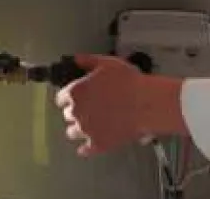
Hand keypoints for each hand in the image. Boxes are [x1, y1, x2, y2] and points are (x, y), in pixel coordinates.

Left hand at [54, 53, 187, 156]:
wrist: (148, 104)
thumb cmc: (131, 82)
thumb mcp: (108, 64)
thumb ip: (88, 61)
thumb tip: (77, 59)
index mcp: (76, 92)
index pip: (61, 98)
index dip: (69, 96)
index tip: (76, 97)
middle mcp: (77, 112)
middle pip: (68, 115)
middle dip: (78, 111)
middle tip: (91, 108)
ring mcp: (86, 130)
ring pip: (73, 132)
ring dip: (80, 128)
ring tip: (92, 124)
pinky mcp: (98, 144)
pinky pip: (85, 150)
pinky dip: (86, 147)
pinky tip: (89, 145)